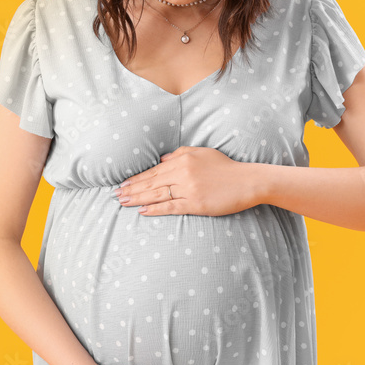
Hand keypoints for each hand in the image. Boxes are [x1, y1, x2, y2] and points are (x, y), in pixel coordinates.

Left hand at [114, 146, 258, 215]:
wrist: (248, 181)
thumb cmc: (226, 167)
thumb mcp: (202, 153)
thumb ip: (179, 154)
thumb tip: (160, 159)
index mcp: (183, 159)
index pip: (154, 170)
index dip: (137, 178)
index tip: (123, 183)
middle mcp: (183, 173)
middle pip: (152, 182)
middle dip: (132, 189)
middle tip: (116, 195)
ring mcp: (189, 189)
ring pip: (157, 194)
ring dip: (138, 199)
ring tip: (123, 202)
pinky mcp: (196, 204)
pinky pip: (171, 207)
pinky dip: (155, 209)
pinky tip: (143, 211)